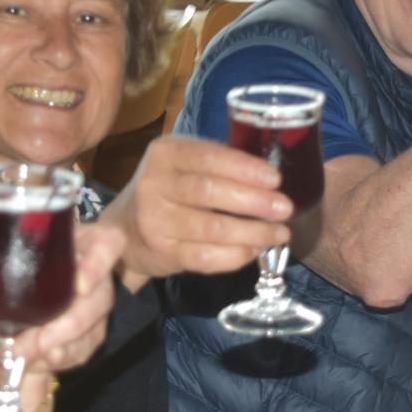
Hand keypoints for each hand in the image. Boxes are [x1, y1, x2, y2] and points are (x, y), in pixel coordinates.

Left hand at [0, 222, 128, 376]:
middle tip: (42, 339)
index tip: (79, 284)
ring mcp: (95, 307)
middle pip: (102, 294)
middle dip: (72, 321)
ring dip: (66, 344)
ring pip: (96, 325)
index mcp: (75, 244)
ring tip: (33, 355)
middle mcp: (92, 273)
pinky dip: (67, 357)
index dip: (101, 261)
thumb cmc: (7, 281)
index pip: (108, 244)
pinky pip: (88, 347)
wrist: (9, 322)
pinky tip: (47, 362)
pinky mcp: (91, 335)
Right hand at [100, 135, 293, 287]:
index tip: (276, 179)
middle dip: (254, 202)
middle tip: (285, 208)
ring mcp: (155, 220)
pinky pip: (206, 258)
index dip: (244, 168)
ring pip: (212, 229)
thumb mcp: (184, 163)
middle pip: (210, 192)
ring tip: (280, 233)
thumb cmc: (170, 189)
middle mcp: (154, 184)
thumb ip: (219, 163)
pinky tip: (255, 250)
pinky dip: (236, 255)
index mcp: (165, 153)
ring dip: (253, 233)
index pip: (208, 157)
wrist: (126, 227)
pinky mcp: (163, 252)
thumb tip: (272, 177)